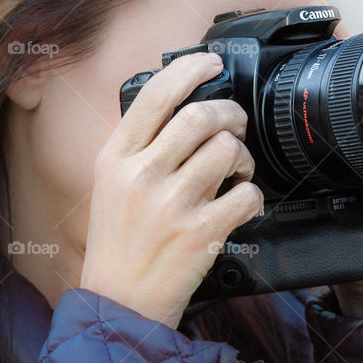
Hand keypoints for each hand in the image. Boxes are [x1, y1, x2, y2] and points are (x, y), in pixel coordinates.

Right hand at [80, 52, 262, 328]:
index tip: (210, 62)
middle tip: (234, 123)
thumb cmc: (119, 240)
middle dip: (228, 113)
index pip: (154, 95)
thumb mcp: (110, 182)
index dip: (189, 69)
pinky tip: (240, 200)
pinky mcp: (200, 233)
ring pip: (227, 150)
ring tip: (236, 168)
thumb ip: (139, 145)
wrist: (120, 300)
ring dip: (242, 154)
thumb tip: (182, 104)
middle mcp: (141, 176)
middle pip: (199, 115)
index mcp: (115, 157)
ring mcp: (171, 205)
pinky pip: (246, 195)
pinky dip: (252, 194)